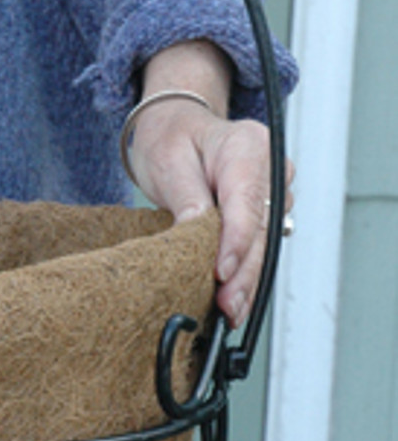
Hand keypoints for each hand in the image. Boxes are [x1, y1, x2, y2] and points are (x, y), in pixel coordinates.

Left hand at [126, 95, 294, 328]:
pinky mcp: (266, 210)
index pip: (247, 200)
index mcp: (247, 145)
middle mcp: (270, 167)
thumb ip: (186, 197)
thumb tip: (195, 234)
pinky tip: (236, 301)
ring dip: (248, 280)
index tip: (222, 273)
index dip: (237, 242)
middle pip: (261, 228)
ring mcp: (273, 190)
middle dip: (245, 272)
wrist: (178, 127)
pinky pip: (259, 245)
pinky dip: (246, 273)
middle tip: (227, 306)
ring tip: (231, 313)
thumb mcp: (167, 160)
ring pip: (265, 243)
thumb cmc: (171, 139)